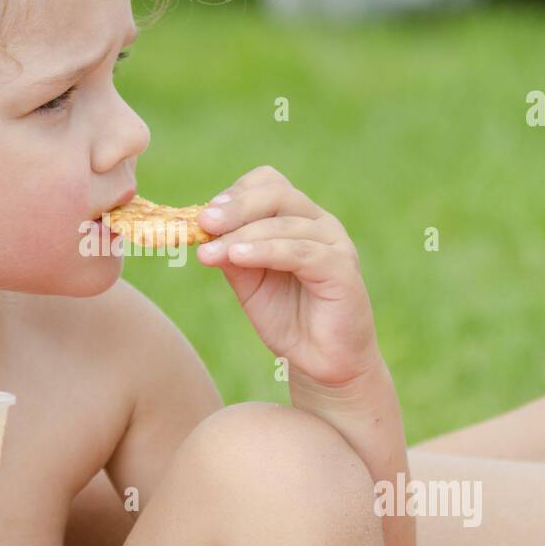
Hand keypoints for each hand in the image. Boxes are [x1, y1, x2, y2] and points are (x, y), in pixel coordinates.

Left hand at [195, 165, 381, 389]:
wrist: (321, 362)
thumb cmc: (287, 318)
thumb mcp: (248, 284)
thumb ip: (231, 256)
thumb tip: (202, 232)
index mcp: (297, 219)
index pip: (268, 184)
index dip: (236, 193)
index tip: (204, 214)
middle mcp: (319, 224)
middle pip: (277, 194)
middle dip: (235, 207)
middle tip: (203, 222)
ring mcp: (334, 244)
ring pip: (285, 223)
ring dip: (242, 234)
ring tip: (210, 251)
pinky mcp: (342, 269)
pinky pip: (301, 252)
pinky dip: (266, 251)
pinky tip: (238, 257)